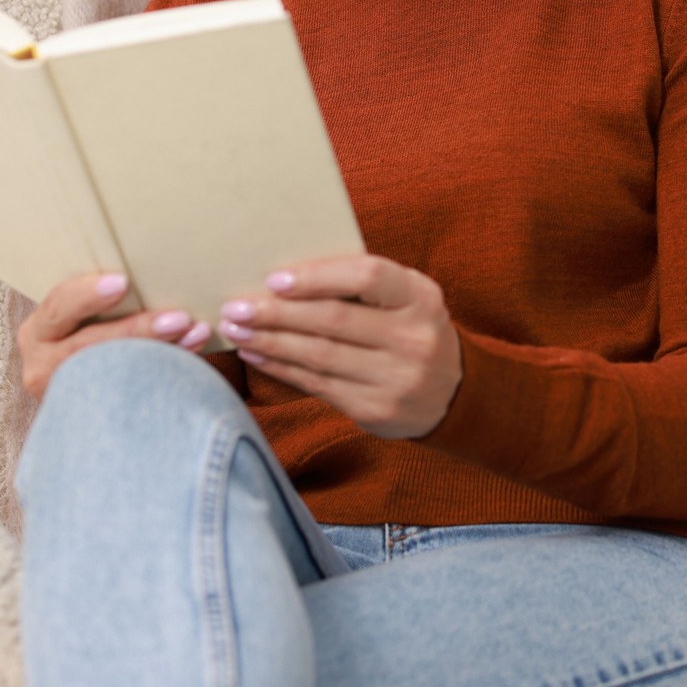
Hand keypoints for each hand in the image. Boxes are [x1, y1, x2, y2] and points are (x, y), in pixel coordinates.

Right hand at [15, 272, 210, 401]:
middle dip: (138, 330)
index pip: (59, 307)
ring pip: (113, 374)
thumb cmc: (88, 335)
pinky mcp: (89, 416)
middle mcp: (43, 366)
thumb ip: (100, 301)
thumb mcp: (80, 317)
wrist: (84, 389)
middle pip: (89, 345)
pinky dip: (167, 374)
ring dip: (163, 352)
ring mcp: (66, 395)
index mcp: (38, 332)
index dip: (88, 294)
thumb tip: (148, 267)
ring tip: (196, 333)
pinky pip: (130, 396)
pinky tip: (194, 357)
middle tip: (179, 318)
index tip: (123, 282)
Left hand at [216, 255, 462, 439]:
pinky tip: (256, 356)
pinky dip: (281, 368)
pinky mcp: (375, 410)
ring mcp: (396, 378)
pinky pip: (317, 384)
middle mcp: (413, 338)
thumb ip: (360, 285)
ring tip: (237, 331)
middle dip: (278, 313)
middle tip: (236, 307)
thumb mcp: (405, 298)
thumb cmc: (410, 329)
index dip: (318, 277)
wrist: (450, 392)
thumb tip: (284, 277)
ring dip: (270, 342)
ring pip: (319, 356)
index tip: (274, 279)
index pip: (368, 277)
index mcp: (420, 297)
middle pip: (334, 320)